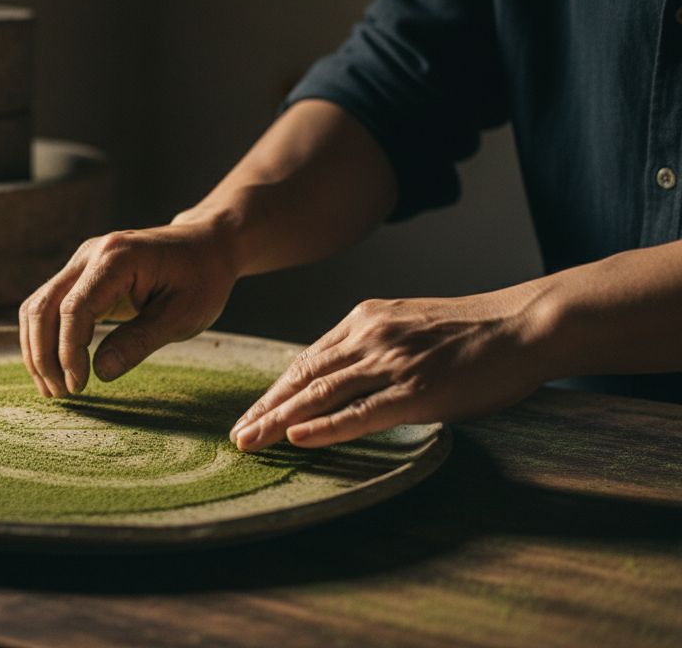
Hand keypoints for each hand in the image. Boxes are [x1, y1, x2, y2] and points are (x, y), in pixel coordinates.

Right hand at [19, 216, 239, 397]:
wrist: (205, 246)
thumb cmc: (201, 280)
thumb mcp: (182, 316)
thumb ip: (139, 342)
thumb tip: (100, 373)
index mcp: (117, 258)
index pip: (74, 308)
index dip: (69, 351)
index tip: (79, 386)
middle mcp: (89, 255)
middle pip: (43, 307)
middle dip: (43, 355)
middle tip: (60, 394)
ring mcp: (81, 262)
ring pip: (37, 307)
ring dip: (37, 349)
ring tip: (53, 389)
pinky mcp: (80, 275)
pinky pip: (48, 306)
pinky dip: (45, 338)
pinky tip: (55, 367)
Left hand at [232, 289, 549, 450]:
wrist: (525, 324)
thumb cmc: (475, 332)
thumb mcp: (411, 327)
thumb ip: (376, 346)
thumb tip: (348, 376)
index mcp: (365, 319)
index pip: (307, 360)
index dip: (276, 390)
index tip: (253, 412)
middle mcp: (370, 336)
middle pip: (303, 377)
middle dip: (265, 408)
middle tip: (237, 434)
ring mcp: (391, 362)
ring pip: (320, 395)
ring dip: (279, 421)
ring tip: (250, 442)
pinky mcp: (416, 390)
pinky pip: (359, 412)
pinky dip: (324, 427)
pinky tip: (296, 439)